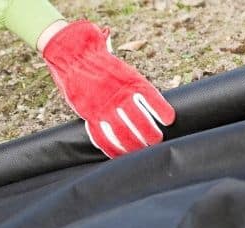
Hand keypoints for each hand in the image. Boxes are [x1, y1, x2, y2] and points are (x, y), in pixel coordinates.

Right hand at [41, 20, 175, 158]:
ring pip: (123, 132)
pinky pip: (101, 136)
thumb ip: (133, 84)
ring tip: (141, 150)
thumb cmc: (100, 62)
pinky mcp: (89, 115)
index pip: (152, 99)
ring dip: (134, 144)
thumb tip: (146, 98)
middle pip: (140, 121)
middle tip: (156, 141)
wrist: (74, 57)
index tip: (169, 120)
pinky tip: (117, 154)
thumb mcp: (122, 68)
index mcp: (130, 81)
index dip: (162, 111)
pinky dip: (110, 147)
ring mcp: (103, 107)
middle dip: (150, 134)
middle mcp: (119, 95)